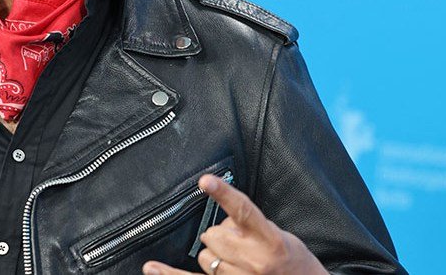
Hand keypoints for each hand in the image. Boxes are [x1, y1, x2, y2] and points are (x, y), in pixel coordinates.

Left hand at [141, 175, 325, 274]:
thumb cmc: (294, 263)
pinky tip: (151, 267)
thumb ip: (251, 224)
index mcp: (270, 241)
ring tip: (241, 263)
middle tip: (243, 245)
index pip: (244, 211)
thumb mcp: (280, 236)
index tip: (206, 180)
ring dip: (217, 256)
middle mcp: (253, 261)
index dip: (224, 194)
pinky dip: (169, 274)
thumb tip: (224, 216)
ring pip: (206, 256)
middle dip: (223, 235)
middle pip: (214, 234)